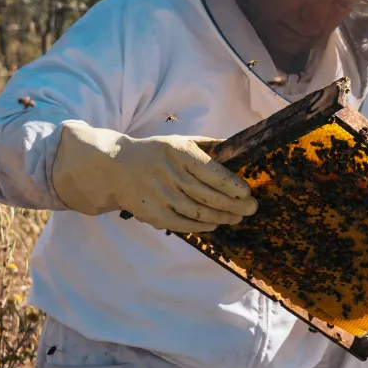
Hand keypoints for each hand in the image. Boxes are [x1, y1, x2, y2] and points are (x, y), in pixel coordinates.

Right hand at [52, 122, 256, 232]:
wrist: (115, 168)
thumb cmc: (156, 154)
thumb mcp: (179, 141)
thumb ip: (208, 146)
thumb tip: (238, 148)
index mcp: (178, 152)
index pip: (211, 172)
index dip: (232, 184)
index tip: (247, 191)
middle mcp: (169, 174)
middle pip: (208, 195)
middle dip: (234, 204)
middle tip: (252, 208)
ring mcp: (160, 196)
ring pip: (198, 212)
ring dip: (223, 217)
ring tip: (238, 217)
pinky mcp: (153, 213)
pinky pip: (183, 224)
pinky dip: (203, 226)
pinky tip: (216, 224)